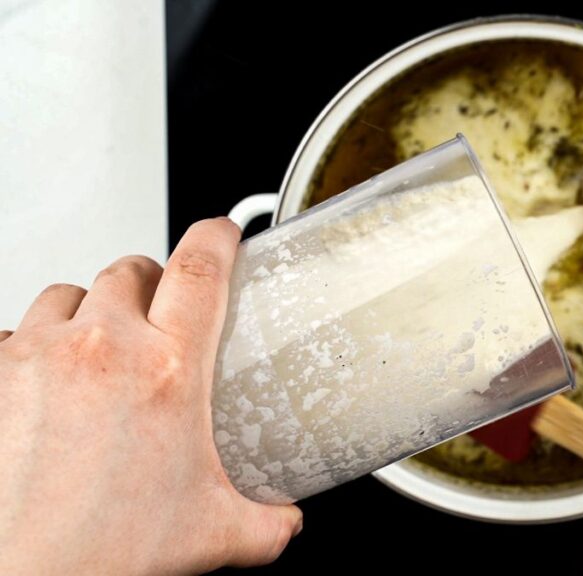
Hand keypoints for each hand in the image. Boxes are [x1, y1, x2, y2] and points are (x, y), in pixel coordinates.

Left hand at [0, 218, 301, 574]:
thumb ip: (265, 522)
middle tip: (157, 317)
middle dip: (150, 283)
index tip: (223, 231)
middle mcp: (103, 347)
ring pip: (68, 293)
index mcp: (169, 371)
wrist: (22, 574)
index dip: (217, 235)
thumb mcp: (212, 533)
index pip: (200, 268)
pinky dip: (35, 346)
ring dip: (89, 311)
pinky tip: (48, 383)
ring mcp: (40, 354)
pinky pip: (16, 332)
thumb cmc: (101, 550)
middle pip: (131, 270)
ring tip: (98, 350)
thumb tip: (287, 522)